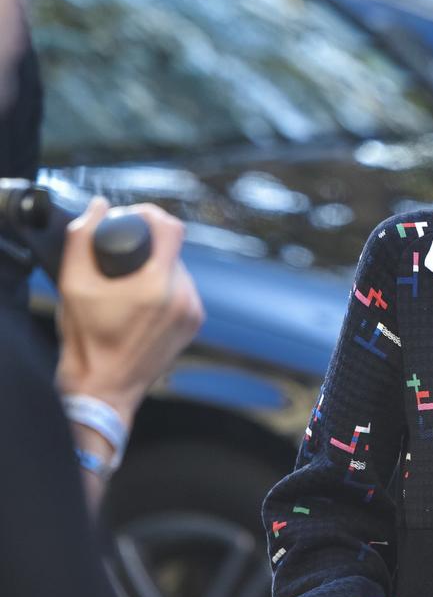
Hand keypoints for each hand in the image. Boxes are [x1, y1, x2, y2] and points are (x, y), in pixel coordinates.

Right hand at [55, 197, 204, 426]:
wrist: (105, 389)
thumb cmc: (87, 341)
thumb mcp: (73, 285)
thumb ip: (81, 239)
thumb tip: (98, 207)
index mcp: (157, 286)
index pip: (172, 228)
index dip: (150, 215)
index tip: (132, 220)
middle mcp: (184, 297)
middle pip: (173, 251)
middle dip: (148, 249)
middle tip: (122, 260)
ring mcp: (194, 312)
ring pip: (179, 271)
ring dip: (157, 270)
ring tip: (130, 285)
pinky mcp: (196, 324)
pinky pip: (184, 292)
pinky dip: (166, 290)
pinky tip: (144, 302)